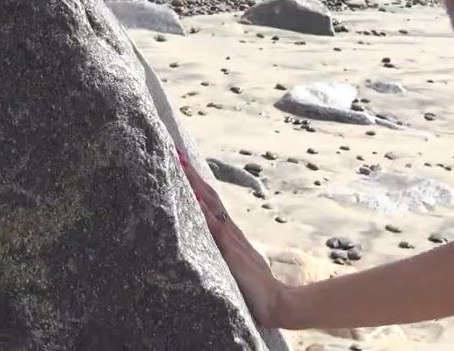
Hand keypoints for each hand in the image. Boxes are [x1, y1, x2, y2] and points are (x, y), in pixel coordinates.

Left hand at [179, 152, 286, 327]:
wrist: (278, 303)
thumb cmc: (256, 288)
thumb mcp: (234, 266)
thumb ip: (223, 253)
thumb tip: (208, 244)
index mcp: (230, 233)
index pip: (210, 202)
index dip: (196, 183)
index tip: (182, 164)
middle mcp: (230, 230)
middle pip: (209, 196)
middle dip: (192, 174)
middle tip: (175, 152)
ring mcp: (232, 239)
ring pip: (211, 205)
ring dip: (195, 185)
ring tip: (180, 164)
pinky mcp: (232, 252)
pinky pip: (216, 230)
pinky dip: (205, 213)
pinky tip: (194, 200)